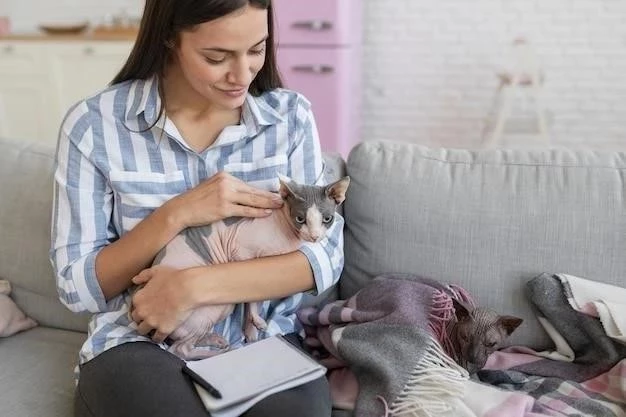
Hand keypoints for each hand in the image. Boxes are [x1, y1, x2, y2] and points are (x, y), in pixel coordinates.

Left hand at [130, 265, 193, 342]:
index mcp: (138, 298)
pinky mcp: (163, 330)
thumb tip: (134, 280)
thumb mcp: (156, 271)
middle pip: (136, 320)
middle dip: (142, 319)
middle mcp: (142, 312)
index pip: (133, 307)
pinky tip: (162, 335)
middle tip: (150, 317)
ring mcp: (152, 322)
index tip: (146, 307)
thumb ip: (143, 275)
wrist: (188, 289)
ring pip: (143, 331)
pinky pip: (157, 339)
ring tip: (154, 328)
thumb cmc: (173, 277)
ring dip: (148, 329)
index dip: (140, 307)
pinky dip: (158, 338)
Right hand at [166, 171, 283, 227]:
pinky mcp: (223, 208)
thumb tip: (247, 195)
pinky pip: (245, 210)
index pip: (248, 184)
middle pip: (253, 191)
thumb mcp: (213, 188)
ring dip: (267, 203)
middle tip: (283, 198)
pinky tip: (266, 213)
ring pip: (252, 200)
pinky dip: (257, 212)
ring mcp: (225, 195)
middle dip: (269, 196)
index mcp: (225, 176)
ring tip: (279, 205)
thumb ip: (229, 188)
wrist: (181, 209)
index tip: (274, 192)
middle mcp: (226, 182)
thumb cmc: (197, 201)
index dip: (263, 190)